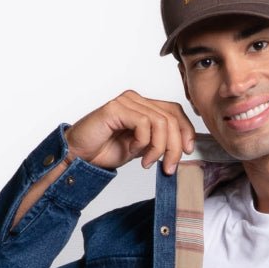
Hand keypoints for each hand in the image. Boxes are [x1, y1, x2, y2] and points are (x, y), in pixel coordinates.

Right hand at [64, 90, 195, 173]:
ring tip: (148, 162)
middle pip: (170, 117)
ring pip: (160, 122)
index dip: (186, 131)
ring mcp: (126, 102)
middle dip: (175, 146)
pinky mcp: (116, 108)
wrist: (79, 155)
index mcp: (143, 107)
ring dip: (159, 148)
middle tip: (169, 167)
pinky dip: (143, 142)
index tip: (188, 151)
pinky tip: (133, 151)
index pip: (174, 112)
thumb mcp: (142, 149)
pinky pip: (144, 123)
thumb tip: (183, 148)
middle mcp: (136, 100)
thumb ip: (159, 143)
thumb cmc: (106, 150)